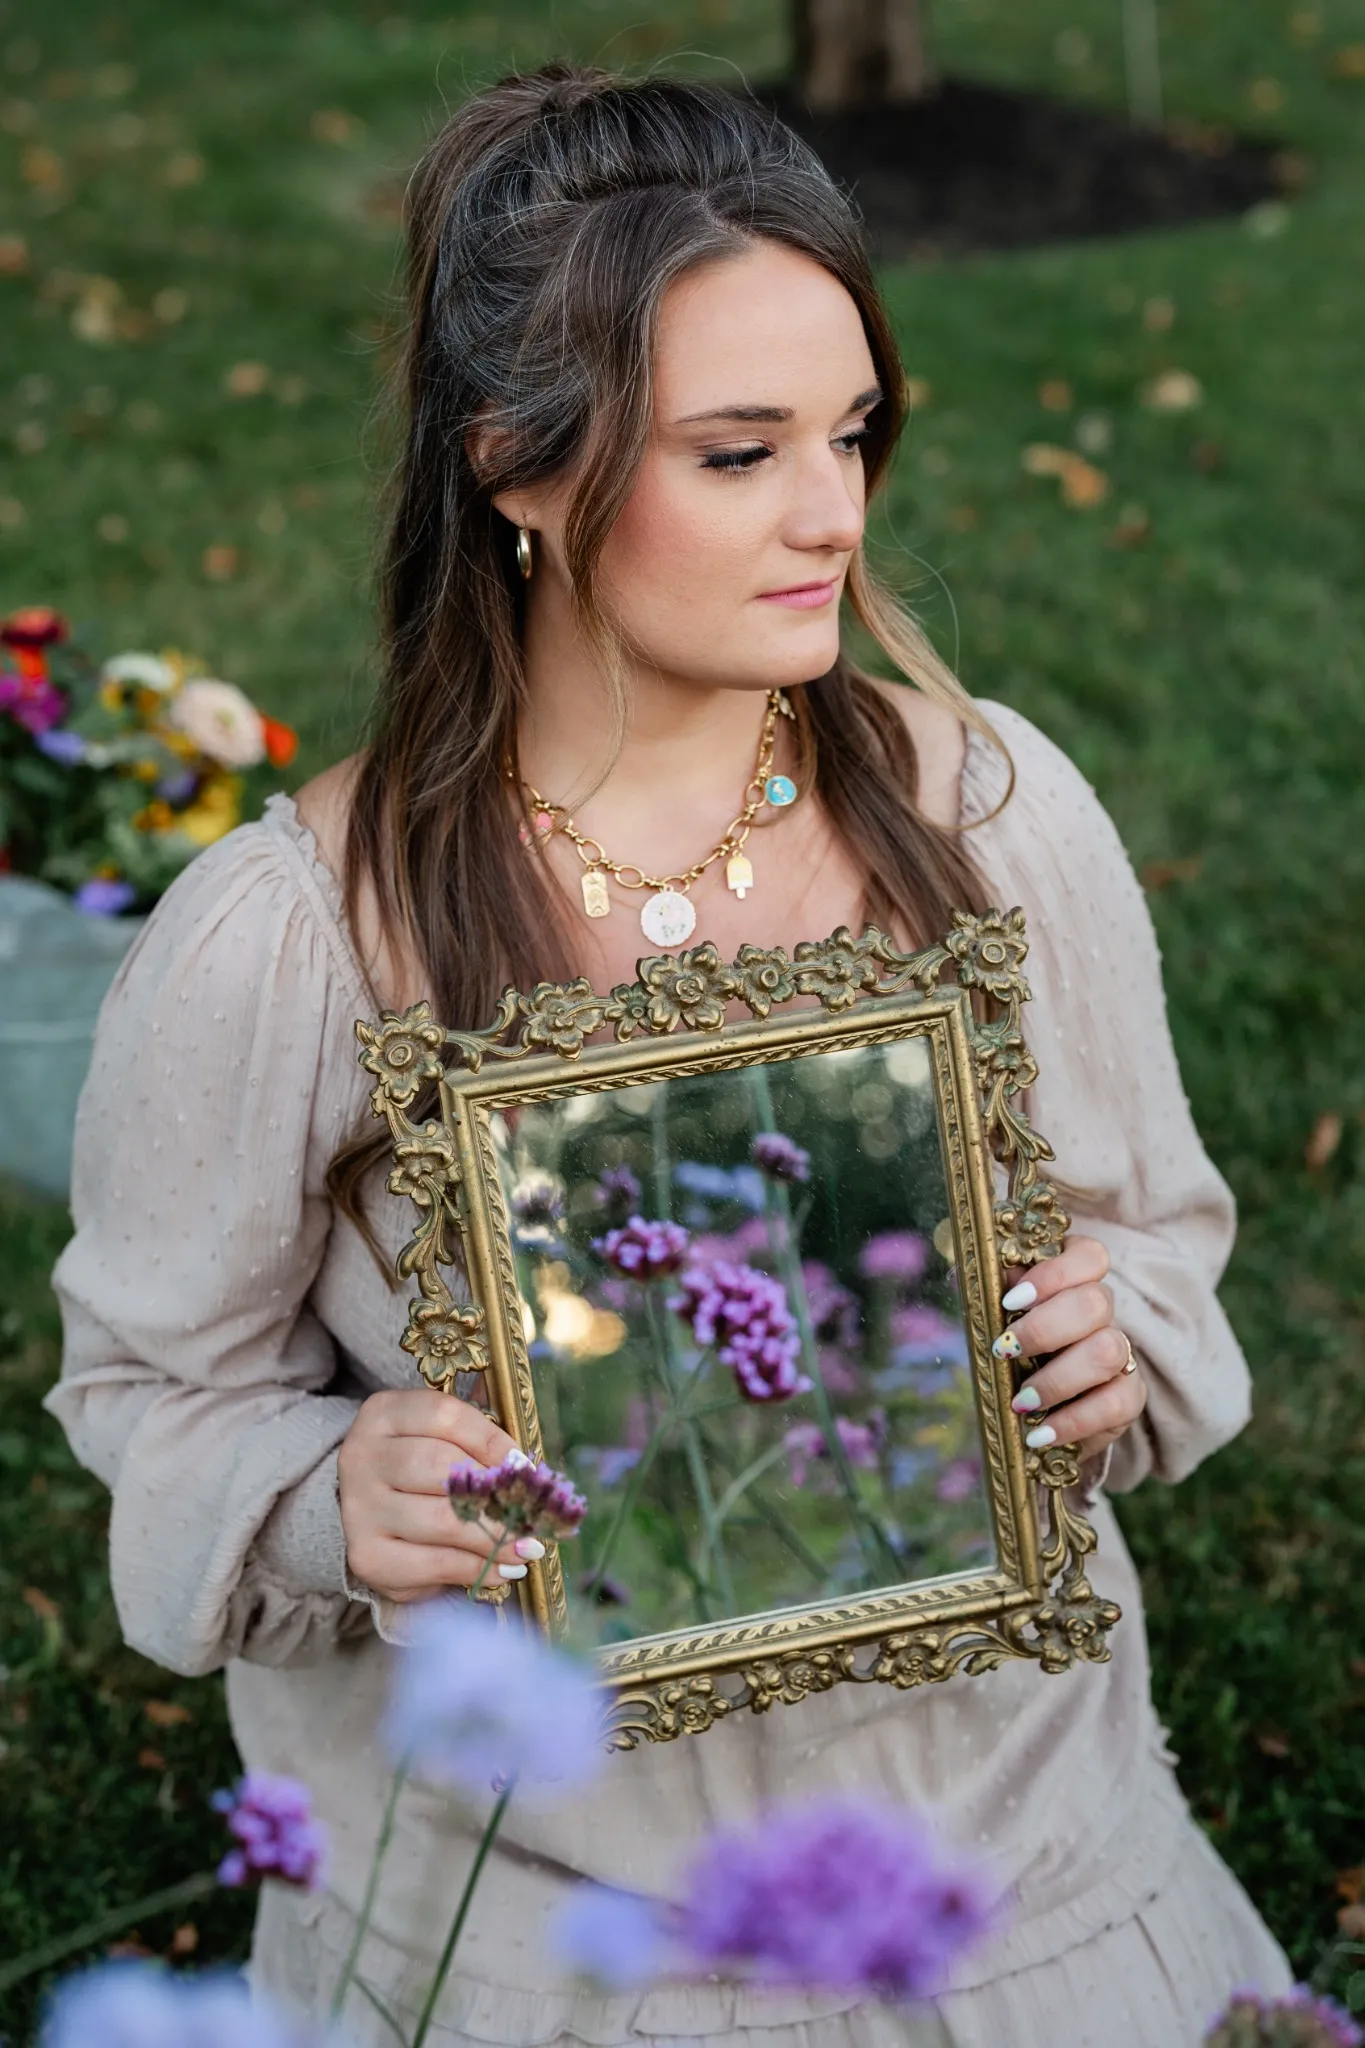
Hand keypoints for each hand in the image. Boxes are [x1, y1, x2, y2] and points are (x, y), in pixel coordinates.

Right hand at [337, 1388, 537, 1602]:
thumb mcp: (438, 1443)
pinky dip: (476, 1568)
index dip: (491, 1440)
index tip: (524, 1466)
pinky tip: (502, 1569)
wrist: (366, 1515)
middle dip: (494, 1491)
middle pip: (439, 1466)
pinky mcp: (367, 1555)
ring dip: (493, 1535)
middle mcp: (362, 1456)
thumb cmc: (416, 1473)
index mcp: (384, 1414)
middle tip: (531, 1511)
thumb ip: (476, 1450)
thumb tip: (526, 1477)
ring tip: (526, 1545)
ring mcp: (359, 1508)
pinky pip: (433, 1562)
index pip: (445, 1417)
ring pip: (440, 1519)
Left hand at [995, 1235, 1146, 1460]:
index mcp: (1075, 1278)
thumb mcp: (1000, 1318)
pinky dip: (1074, 1421)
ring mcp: (1121, 1351)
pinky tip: (1039, 1434)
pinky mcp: (1130, 1395)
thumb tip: (970, 1281)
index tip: (1010, 1301)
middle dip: (1045, 1328)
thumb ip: (990, 1294)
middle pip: (1096, 1302)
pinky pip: (1116, 1403)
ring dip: (1058, 1379)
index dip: (1054, 1273)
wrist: (1040, 1407)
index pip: (1088, 1256)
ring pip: (1108, 1351)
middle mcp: (1103, 1310)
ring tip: (1021, 1402)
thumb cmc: (1017, 1348)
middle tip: (1005, 1351)